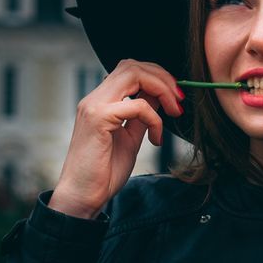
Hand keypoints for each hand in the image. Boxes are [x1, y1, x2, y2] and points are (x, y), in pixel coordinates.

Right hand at [49, 59, 183, 218]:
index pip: (130, 70)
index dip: (157, 77)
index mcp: (101, 101)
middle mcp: (94, 98)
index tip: (176, 97)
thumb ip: (142, 115)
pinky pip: (137, 105)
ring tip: (173, 112)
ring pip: (133, 74)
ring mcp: (94, 107)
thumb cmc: (104, 171)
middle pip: (132, 65)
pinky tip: (155, 139)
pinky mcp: (98, 119)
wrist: (83, 196)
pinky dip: (154, 119)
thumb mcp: (130, 136)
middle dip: (163, 78)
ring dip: (161, 89)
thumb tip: (159, 97)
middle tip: (179, 100)